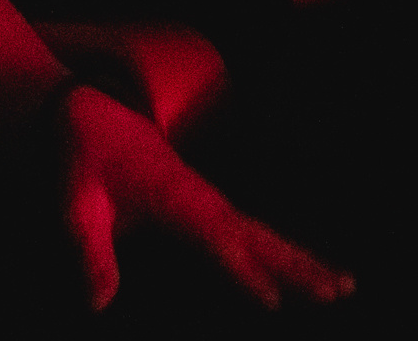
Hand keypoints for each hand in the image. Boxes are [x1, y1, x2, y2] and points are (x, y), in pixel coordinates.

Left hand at [57, 85, 351, 310]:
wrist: (90, 112)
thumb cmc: (84, 159)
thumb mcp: (74, 204)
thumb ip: (88, 252)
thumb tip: (96, 304)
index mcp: (176, 202)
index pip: (217, 243)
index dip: (242, 273)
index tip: (273, 302)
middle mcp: (202, 200)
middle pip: (258, 238)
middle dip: (298, 266)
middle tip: (338, 291)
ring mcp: (209, 200)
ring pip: (263, 234)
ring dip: (302, 259)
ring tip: (343, 285)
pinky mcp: (206, 203)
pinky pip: (251, 231)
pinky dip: (279, 249)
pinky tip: (300, 267)